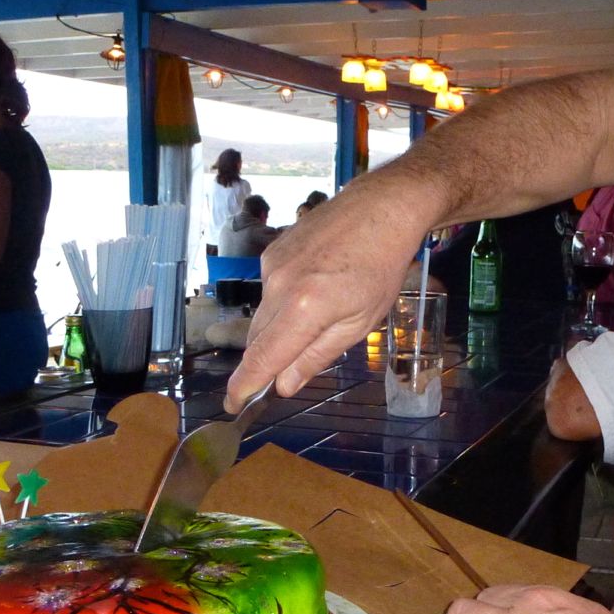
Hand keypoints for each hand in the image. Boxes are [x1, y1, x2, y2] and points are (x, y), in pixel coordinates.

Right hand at [225, 178, 432, 406]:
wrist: (380, 208)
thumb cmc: (380, 267)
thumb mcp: (359, 322)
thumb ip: (317, 355)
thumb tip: (285, 385)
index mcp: (305, 308)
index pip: (263, 357)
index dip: (245, 385)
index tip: (233, 405)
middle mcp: (279, 285)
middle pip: (258, 339)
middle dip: (265, 361)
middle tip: (279, 376)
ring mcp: (272, 265)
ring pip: (263, 315)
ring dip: (279, 329)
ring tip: (317, 317)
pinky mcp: (271, 251)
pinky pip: (269, 290)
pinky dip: (284, 302)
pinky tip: (313, 290)